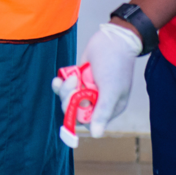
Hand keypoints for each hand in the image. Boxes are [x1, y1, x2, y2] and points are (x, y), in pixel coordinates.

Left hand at [52, 22, 140, 136]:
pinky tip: (59, 77)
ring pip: (67, 98)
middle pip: (74, 110)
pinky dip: (60, 83)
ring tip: (72, 76)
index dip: (77, 114)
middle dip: (69, 99)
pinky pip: (64, 87)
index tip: (75, 101)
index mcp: (109, 108)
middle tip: (73, 83)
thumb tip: (95, 134)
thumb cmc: (115, 65)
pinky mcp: (78, 79)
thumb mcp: (111, 90)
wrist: (112, 40)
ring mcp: (87, 89)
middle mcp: (97, 101)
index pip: (88, 121)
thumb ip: (102, 112)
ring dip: (65, 89)